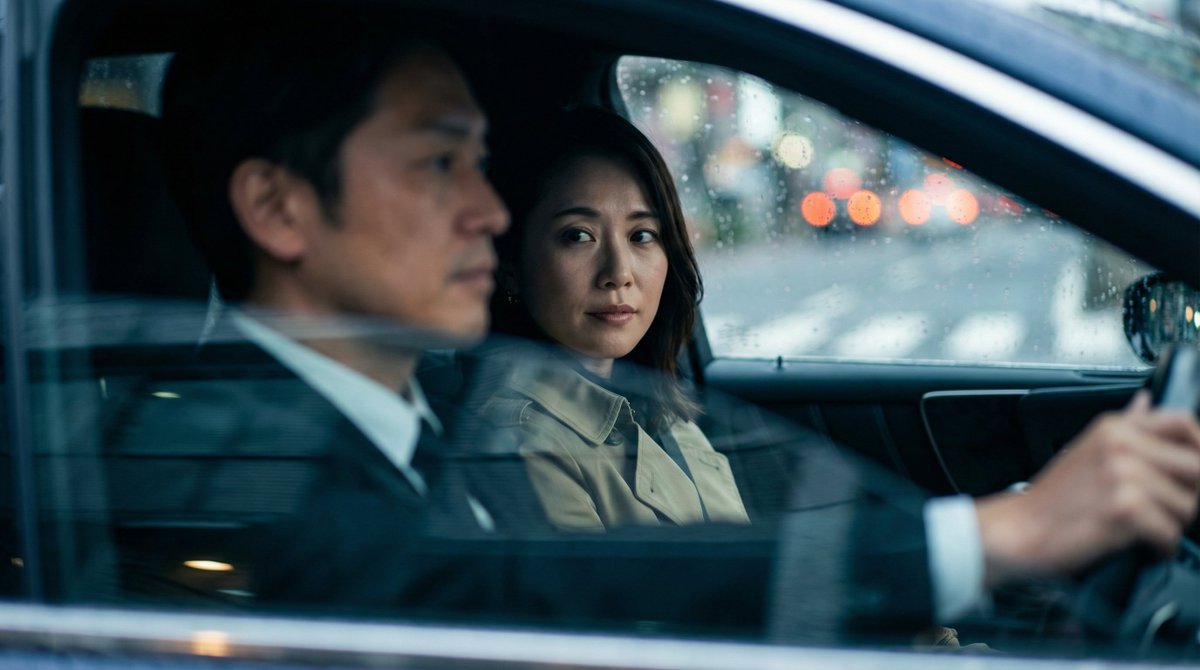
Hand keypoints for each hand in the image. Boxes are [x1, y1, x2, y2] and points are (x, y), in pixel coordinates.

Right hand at [976, 391, 1199, 586]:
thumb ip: (1126, 425)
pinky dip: (1158, 547)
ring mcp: (1122, 475)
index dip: (1199, 446)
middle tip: (1164, 508)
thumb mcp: (1087, 448)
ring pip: (1187, 507)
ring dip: (1170, 526)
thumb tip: (1145, 402)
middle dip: (1189, 495)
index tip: (1193, 471)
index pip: (1183, 422)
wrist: (1021, 530)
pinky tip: (1137, 544)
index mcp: (1114, 428)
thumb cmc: (1053, 498)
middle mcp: (1120, 446)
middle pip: (1196, 467)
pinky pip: (1170, 534)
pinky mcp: (1124, 508)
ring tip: (1141, 528)